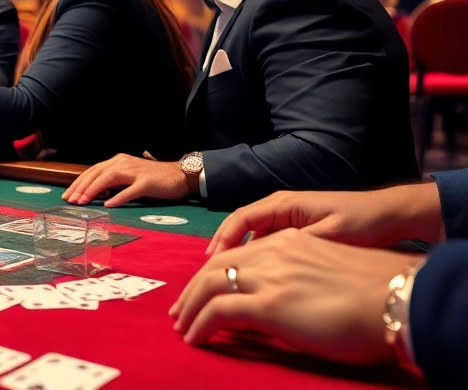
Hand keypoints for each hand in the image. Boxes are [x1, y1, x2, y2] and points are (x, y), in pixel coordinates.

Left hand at [62, 153, 188, 206]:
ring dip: (93, 190)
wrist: (179, 175)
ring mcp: (135, 172)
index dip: (78, 183)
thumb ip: (113, 182)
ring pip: (109, 178)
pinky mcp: (147, 183)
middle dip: (81, 187)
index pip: (92, 171)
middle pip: (96, 173)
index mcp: (118, 161)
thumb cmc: (153, 179)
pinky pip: (130, 191)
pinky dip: (118, 198)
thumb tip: (95, 194)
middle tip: (70, 200)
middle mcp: (123, 163)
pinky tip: (108, 205)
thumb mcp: (128, 177)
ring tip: (83, 201)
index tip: (67, 195)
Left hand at [170, 229, 414, 364]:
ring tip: (182, 327)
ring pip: (210, 286)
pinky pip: (218, 311)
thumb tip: (286, 303)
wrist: (397, 299)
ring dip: (190, 308)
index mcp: (289, 241)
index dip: (215, 272)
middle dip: (194, 289)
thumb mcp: (328, 275)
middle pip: (216, 266)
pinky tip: (195, 338)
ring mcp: (268, 277)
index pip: (238, 254)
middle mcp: (272, 253)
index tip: (203, 291)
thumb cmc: (376, 295)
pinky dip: (200, 324)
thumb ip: (300, 280)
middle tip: (181, 310)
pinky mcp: (268, 304)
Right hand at [208, 182, 443, 255]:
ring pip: (251, 235)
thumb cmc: (362, 222)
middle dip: (222, 248)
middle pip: (240, 225)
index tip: (212, 261)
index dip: (224, 239)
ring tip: (223, 277)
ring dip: (236, 253)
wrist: (389, 215)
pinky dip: (254, 256)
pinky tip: (251, 275)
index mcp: (285, 204)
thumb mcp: (333, 234)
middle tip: (206, 273)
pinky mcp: (296, 230)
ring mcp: (287, 218)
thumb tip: (269, 259)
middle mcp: (280, 207)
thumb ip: (301, 244)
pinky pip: (265, 241)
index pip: (242, 218)